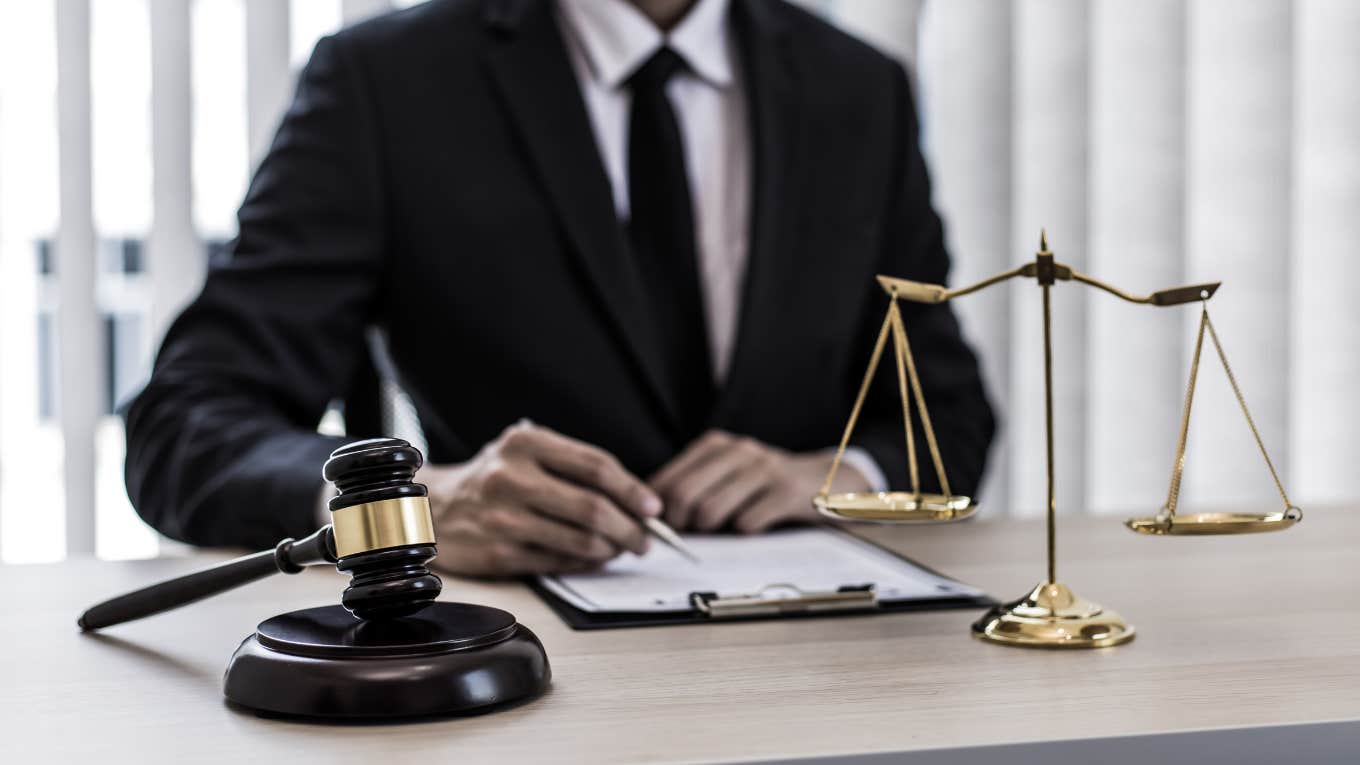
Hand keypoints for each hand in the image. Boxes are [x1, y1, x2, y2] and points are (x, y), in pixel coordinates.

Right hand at [418, 422, 660, 576]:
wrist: (433, 508)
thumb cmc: (493, 478)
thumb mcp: (525, 451)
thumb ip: (572, 466)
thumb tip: (633, 500)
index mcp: (526, 442)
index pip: (595, 466)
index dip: (632, 489)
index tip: (652, 507)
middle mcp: (512, 477)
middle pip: (593, 507)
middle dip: (630, 527)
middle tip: (644, 538)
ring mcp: (504, 518)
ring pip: (580, 539)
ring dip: (611, 548)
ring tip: (621, 548)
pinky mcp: (499, 553)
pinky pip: (559, 561)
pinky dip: (585, 562)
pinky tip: (593, 557)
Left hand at [650, 431, 871, 533]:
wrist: (825, 477)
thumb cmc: (765, 480)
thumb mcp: (728, 470)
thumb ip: (694, 484)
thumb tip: (653, 512)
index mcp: (716, 444)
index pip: (669, 479)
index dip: (658, 509)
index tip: (661, 526)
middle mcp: (737, 451)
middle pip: (685, 495)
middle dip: (679, 523)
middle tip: (686, 534)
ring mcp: (763, 470)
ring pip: (711, 511)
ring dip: (710, 529)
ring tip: (720, 529)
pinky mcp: (785, 492)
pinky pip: (747, 523)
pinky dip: (743, 532)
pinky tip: (752, 525)